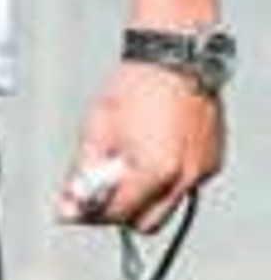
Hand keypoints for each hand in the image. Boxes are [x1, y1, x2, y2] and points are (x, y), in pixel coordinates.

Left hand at [57, 58, 225, 232]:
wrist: (174, 56)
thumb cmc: (134, 87)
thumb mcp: (97, 129)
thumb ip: (83, 174)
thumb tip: (67, 208)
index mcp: (154, 172)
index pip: (119, 216)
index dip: (93, 214)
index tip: (76, 206)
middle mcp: (184, 178)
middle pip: (147, 223)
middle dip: (121, 212)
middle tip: (102, 188)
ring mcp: (203, 170)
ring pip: (168, 205)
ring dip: (145, 195)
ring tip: (129, 159)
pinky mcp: (213, 160)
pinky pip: (186, 185)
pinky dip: (167, 178)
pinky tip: (153, 147)